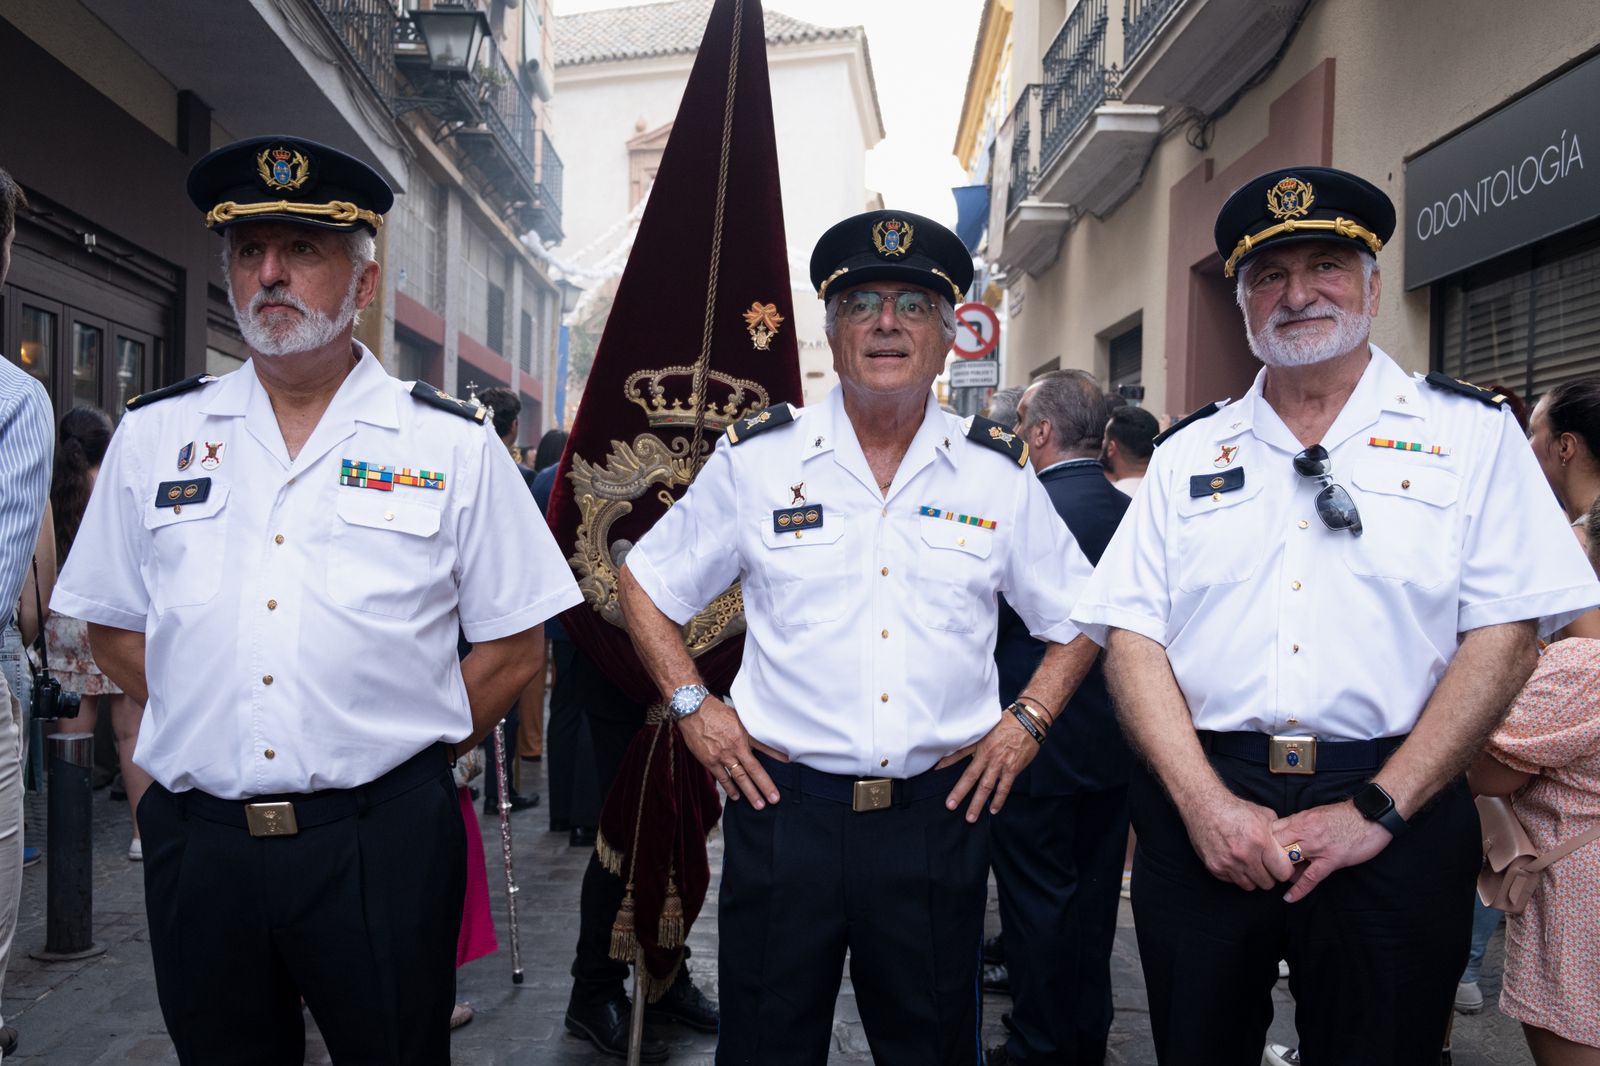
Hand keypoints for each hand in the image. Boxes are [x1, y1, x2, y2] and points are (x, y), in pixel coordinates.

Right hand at [678, 697, 779, 809]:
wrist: (693, 710)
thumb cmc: (716, 713)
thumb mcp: (738, 717)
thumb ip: (750, 731)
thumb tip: (764, 737)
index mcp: (743, 735)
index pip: (763, 748)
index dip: (776, 756)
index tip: (788, 764)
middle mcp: (734, 747)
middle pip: (753, 770)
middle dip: (765, 786)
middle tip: (774, 799)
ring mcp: (721, 756)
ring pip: (739, 777)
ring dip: (750, 792)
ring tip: (759, 805)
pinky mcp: (709, 761)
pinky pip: (722, 778)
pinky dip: (730, 788)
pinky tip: (736, 796)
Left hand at [942, 710, 1041, 821]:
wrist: (1029, 721)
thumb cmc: (1007, 722)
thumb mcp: (986, 727)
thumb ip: (975, 739)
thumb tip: (961, 746)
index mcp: (979, 744)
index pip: (958, 755)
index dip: (946, 763)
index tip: (934, 772)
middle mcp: (987, 756)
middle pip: (970, 777)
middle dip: (959, 792)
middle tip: (950, 806)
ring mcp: (1000, 764)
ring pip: (986, 787)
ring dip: (978, 803)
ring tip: (970, 817)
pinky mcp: (1013, 769)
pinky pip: (1004, 788)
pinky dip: (999, 799)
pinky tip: (993, 809)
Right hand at [1178, 791, 1295, 890]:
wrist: (1204, 806)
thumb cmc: (1234, 809)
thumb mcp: (1262, 815)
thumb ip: (1277, 833)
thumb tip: (1288, 845)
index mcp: (1260, 841)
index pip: (1283, 872)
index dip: (1283, 870)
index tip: (1280, 865)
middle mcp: (1244, 855)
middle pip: (1267, 883)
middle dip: (1268, 875)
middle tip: (1264, 865)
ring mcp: (1228, 863)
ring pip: (1249, 886)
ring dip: (1252, 877)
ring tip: (1249, 864)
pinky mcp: (1215, 867)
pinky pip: (1232, 881)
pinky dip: (1235, 874)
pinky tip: (1234, 861)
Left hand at [1270, 800, 1392, 902]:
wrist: (1371, 815)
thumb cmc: (1344, 815)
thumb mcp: (1315, 814)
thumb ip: (1298, 824)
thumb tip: (1284, 835)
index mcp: (1299, 820)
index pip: (1270, 831)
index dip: (1261, 843)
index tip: (1257, 852)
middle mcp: (1304, 831)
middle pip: (1273, 846)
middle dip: (1265, 859)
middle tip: (1262, 869)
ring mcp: (1317, 846)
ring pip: (1288, 860)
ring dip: (1279, 873)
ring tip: (1274, 881)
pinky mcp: (1332, 859)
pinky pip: (1311, 877)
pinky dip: (1299, 889)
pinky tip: (1289, 898)